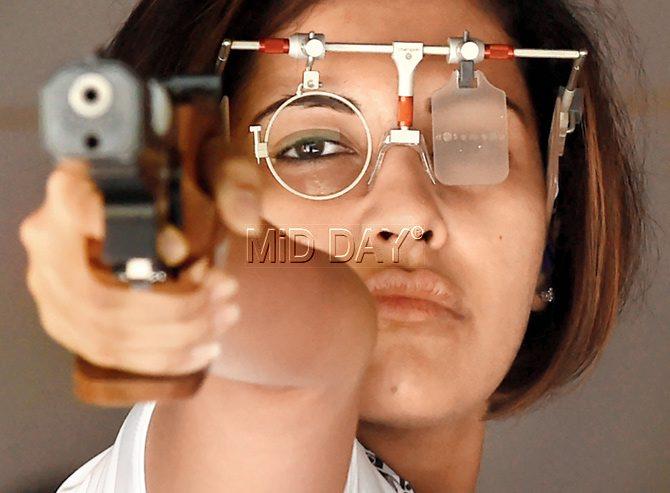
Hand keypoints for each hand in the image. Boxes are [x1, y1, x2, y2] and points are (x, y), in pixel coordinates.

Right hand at [19, 158, 241, 375]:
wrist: (159, 197)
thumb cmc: (182, 177)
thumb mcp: (217, 163)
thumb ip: (233, 183)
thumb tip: (231, 228)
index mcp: (72, 189)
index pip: (79, 214)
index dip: (137, 247)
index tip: (191, 255)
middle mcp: (49, 241)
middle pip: (100, 298)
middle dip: (176, 307)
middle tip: (225, 293)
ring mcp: (53, 288)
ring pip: (107, 334)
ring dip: (177, 335)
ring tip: (225, 316)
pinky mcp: (69, 321)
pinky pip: (110, 354)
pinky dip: (164, 357)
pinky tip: (205, 348)